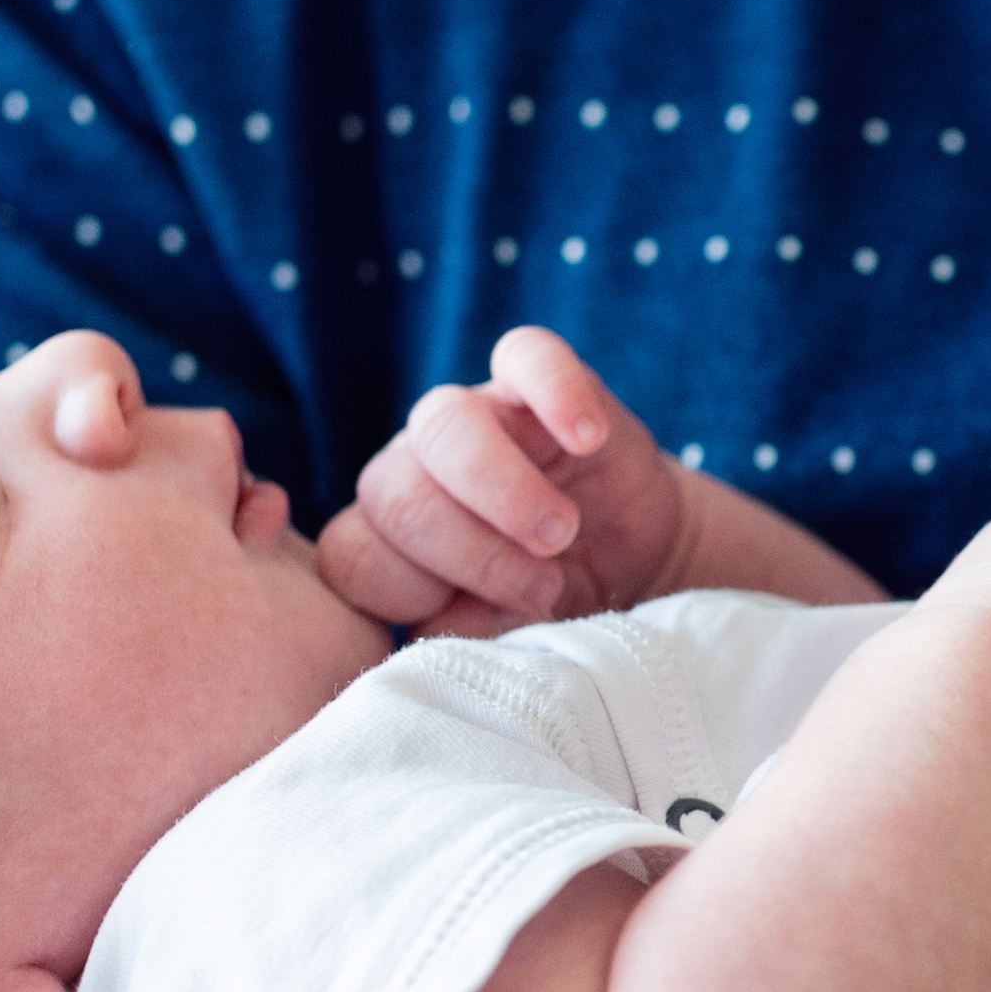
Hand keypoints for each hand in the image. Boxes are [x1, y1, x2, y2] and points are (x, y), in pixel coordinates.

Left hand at [320, 326, 694, 632]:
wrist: (638, 565)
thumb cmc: (559, 603)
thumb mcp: (512, 635)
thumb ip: (468, 635)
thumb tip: (448, 629)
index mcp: (389, 539)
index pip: (351, 558)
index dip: (408, 594)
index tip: (480, 620)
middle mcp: (417, 470)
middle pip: (392, 493)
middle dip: (470, 553)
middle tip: (543, 587)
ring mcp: (475, 418)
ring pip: (442, 423)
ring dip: (502, 489)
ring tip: (562, 532)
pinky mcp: (535, 380)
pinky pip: (527, 355)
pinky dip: (557, 393)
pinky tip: (587, 440)